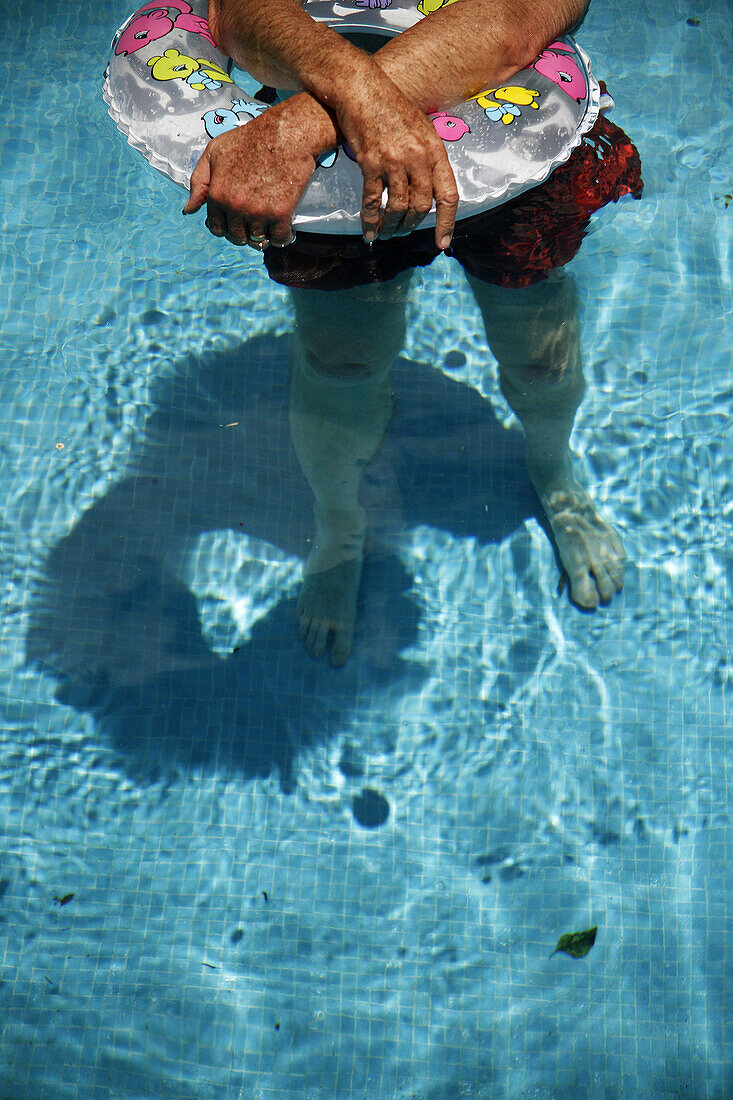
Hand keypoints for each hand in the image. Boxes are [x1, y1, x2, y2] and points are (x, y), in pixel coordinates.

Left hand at [183, 100, 320, 247]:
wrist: (286, 134)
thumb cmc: (250, 139)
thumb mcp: (215, 152)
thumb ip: (199, 182)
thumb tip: (189, 210)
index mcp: (217, 194)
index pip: (216, 227)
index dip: (225, 226)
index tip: (235, 220)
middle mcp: (236, 206)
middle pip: (237, 237)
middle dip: (243, 232)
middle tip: (252, 221)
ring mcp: (259, 212)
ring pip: (257, 240)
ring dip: (262, 235)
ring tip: (268, 222)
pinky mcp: (281, 214)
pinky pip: (279, 239)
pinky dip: (282, 237)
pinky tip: (283, 228)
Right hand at [336, 62, 458, 247]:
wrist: (362, 89)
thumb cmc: (391, 108)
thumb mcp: (421, 129)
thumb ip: (428, 158)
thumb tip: (430, 189)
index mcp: (435, 150)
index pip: (448, 195)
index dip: (447, 223)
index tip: (442, 243)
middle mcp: (418, 158)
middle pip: (422, 206)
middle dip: (413, 224)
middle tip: (404, 231)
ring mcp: (394, 161)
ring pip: (398, 207)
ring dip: (393, 226)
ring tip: (387, 232)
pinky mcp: (370, 163)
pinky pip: (373, 202)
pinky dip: (370, 222)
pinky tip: (369, 233)